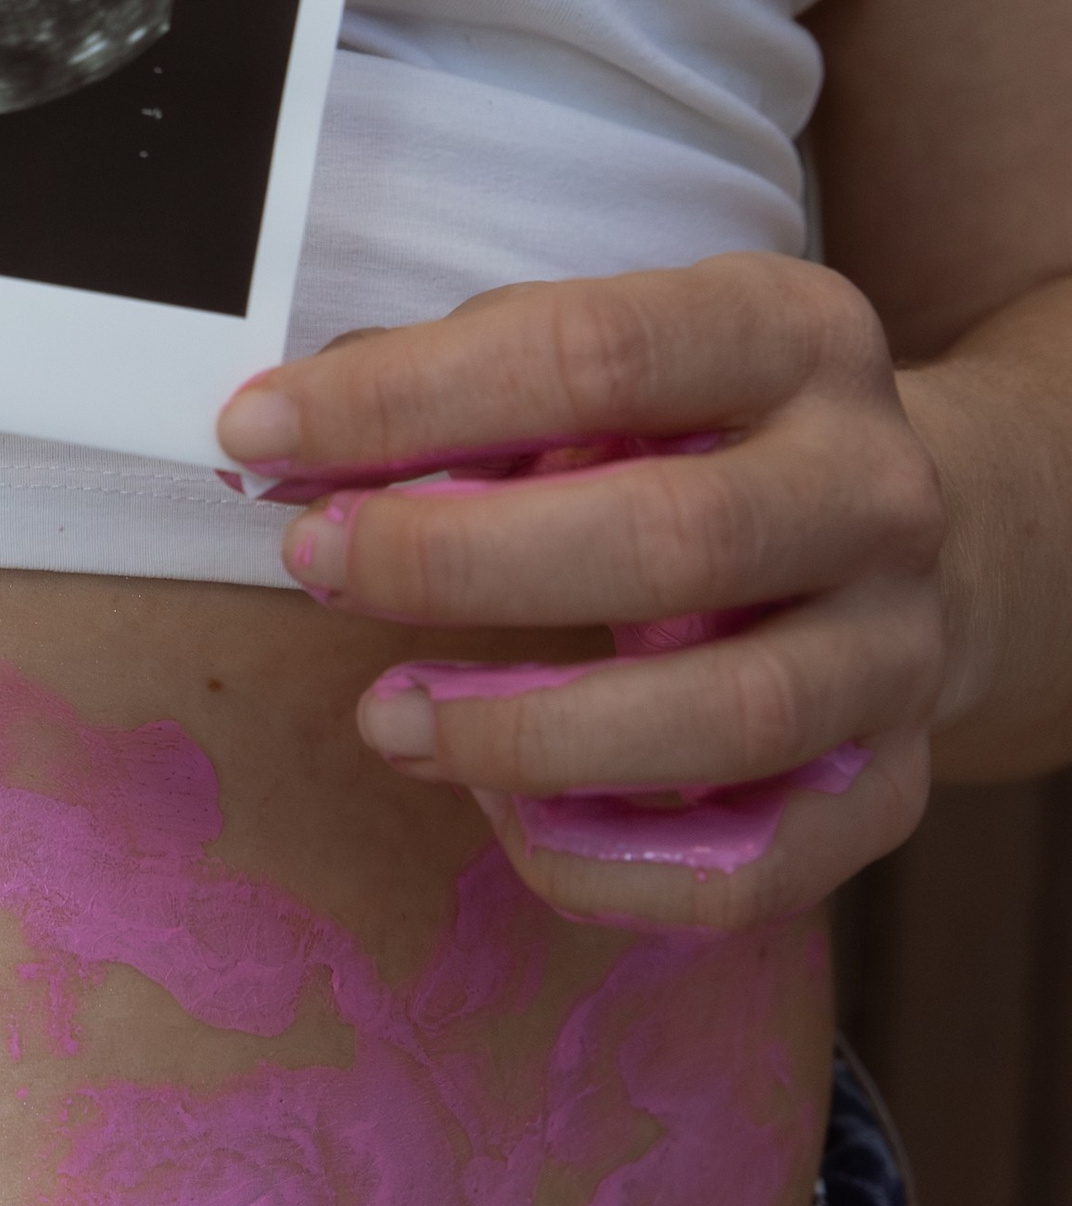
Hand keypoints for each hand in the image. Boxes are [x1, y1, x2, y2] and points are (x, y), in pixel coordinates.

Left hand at [216, 254, 951, 927]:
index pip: (597, 352)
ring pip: (727, 717)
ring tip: (386, 722)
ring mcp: (897, 646)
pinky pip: (754, 868)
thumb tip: (285, 433)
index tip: (261, 429)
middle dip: (459, 562)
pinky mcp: (894, 783)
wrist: (945, 533)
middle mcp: (873, 489)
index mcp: (795, 337)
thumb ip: (461, 387)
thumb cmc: (704, 440)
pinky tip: (505, 821)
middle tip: (316, 567)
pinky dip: (612, 865)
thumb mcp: (613, 361)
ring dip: (527, 732)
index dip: (412, 397)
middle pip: (671, 538)